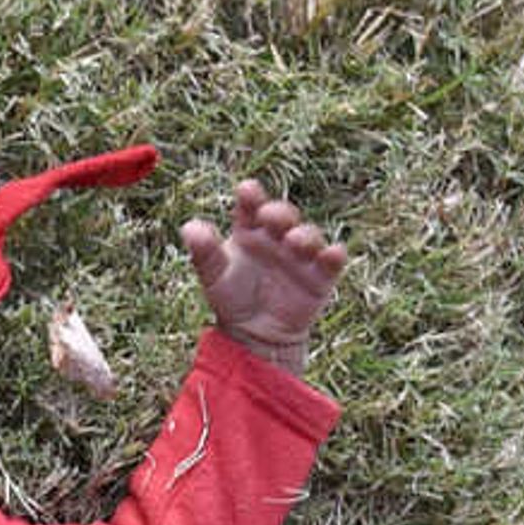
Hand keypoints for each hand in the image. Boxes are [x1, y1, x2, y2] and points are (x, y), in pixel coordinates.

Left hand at [177, 181, 345, 374]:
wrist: (254, 335)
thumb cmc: (232, 298)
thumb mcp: (213, 275)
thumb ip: (204, 251)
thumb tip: (189, 228)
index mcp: (249, 230)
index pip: (251, 206)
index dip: (251, 196)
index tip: (247, 190)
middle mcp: (277, 236)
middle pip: (283, 215)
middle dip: (279, 213)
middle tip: (269, 216)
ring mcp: (301, 254)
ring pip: (309, 235)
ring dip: (305, 235)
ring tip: (294, 241)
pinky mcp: (320, 275)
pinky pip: (332, 261)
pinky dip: (334, 255)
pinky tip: (333, 254)